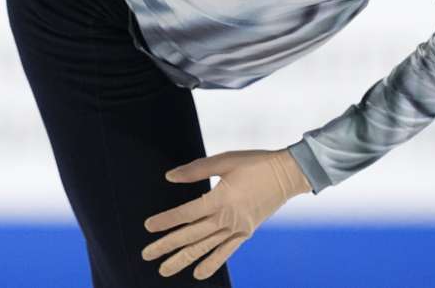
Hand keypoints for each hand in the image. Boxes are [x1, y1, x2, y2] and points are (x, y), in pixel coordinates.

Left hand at [142, 149, 310, 279]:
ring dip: (183, 259)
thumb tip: (169, 176)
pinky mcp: (245, 233)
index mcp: (221, 199)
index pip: (187, 214)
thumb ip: (195, 170)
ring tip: (164, 270)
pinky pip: (226, 252)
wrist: (288, 175)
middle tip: (146, 255)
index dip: (166, 221)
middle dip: (167, 246)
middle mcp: (228, 218)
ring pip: (205, 248)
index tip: (148, 227)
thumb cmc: (255, 163)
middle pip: (191, 235)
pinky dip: (211, 263)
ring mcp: (237, 229)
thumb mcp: (224, 160)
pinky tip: (197, 274)